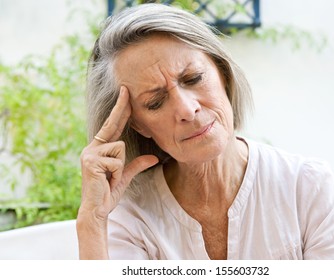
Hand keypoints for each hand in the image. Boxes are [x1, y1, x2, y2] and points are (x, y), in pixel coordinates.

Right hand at [79, 86, 157, 220]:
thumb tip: (153, 157)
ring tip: (111, 179)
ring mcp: (90, 154)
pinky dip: (117, 174)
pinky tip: (108, 181)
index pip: (112, 126)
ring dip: (120, 167)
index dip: (120, 111)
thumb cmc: (108, 193)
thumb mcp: (125, 176)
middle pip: (112, 125)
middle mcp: (92, 148)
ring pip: (120, 148)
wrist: (96, 210)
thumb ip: (137, 165)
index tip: (125, 95)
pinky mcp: (91, 161)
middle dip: (120, 107)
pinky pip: (117, 161)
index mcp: (99, 150)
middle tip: (127, 88)